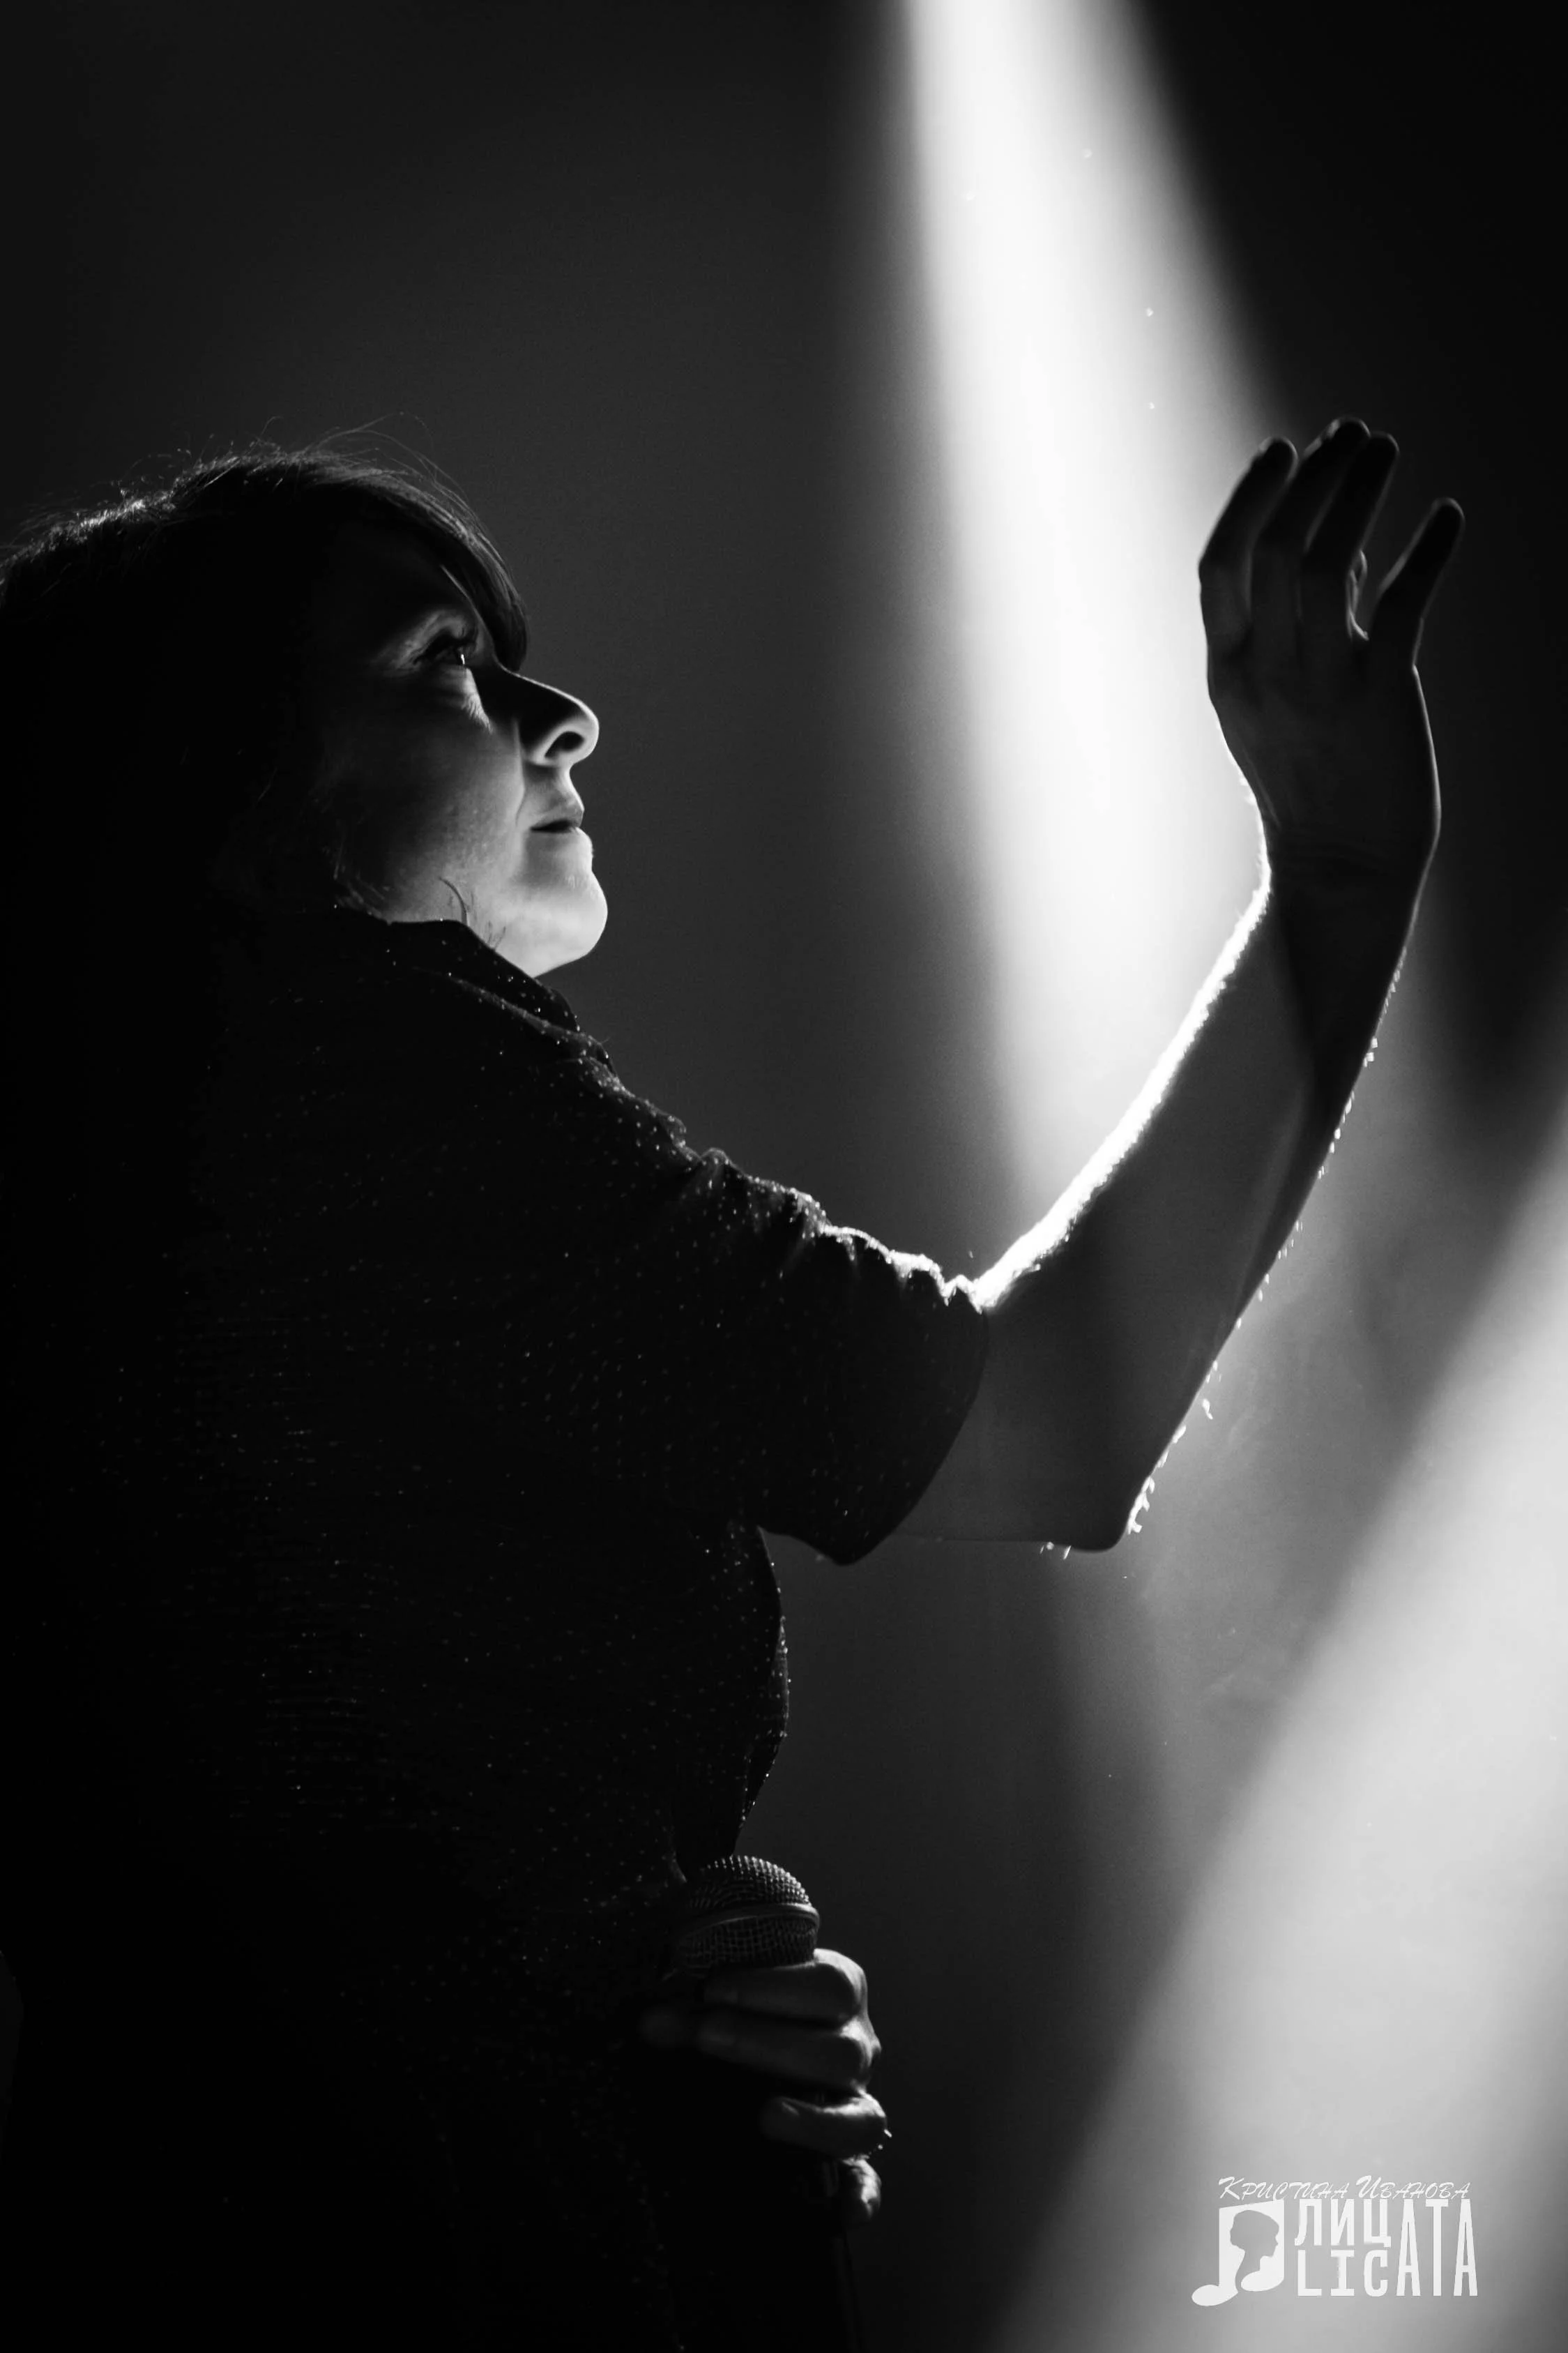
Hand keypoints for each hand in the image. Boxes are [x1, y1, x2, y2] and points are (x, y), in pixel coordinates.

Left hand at [639, 1947, 887, 2229]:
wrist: (768, 2051)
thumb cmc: (748, 2013)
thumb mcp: (727, 2005)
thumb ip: (692, 2016)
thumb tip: (650, 2025)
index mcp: (840, 1996)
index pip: (829, 1986)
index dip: (773, 1988)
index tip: (713, 1990)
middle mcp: (857, 2051)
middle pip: (840, 2052)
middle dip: (770, 2043)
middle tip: (708, 2037)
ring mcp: (857, 2106)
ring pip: (862, 2120)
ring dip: (815, 2122)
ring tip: (767, 2118)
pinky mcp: (850, 2157)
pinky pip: (867, 2182)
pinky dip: (862, 2196)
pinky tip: (845, 2212)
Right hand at [1199, 420, 1462, 883]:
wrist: (1341, 866)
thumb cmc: (1314, 782)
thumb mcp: (1279, 701)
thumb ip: (1300, 623)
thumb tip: (1339, 537)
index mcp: (1227, 674)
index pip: (1219, 563)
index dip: (1250, 497)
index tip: (1285, 449)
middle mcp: (1265, 675)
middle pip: (1274, 547)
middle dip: (1312, 480)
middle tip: (1349, 436)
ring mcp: (1319, 688)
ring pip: (1326, 564)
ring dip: (1358, 496)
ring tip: (1386, 452)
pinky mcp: (1379, 700)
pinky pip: (1401, 606)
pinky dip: (1427, 552)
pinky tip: (1449, 517)